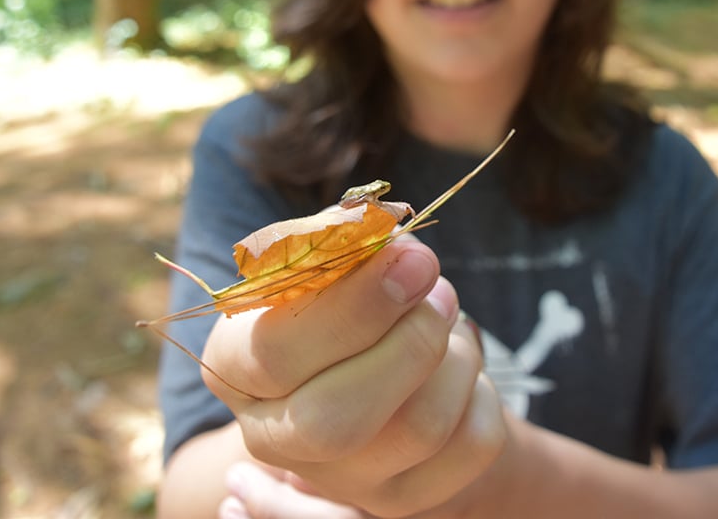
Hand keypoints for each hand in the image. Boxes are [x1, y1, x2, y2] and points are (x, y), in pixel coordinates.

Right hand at [202, 236, 506, 517]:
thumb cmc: (341, 302)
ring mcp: (343, 480)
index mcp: (237, 368)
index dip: (354, 306)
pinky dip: (481, 389)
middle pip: (337, 421)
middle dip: (408, 345)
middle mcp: (274, 438)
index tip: (411, 257)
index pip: (277, 354)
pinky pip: (471, 443)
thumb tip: (379, 226)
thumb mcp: (325, 264)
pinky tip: (456, 364)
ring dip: (455, 356)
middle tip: (439, 291)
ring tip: (445, 313)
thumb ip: (341, 241)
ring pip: (419, 428)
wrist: (379, 368)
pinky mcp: (406, 498)